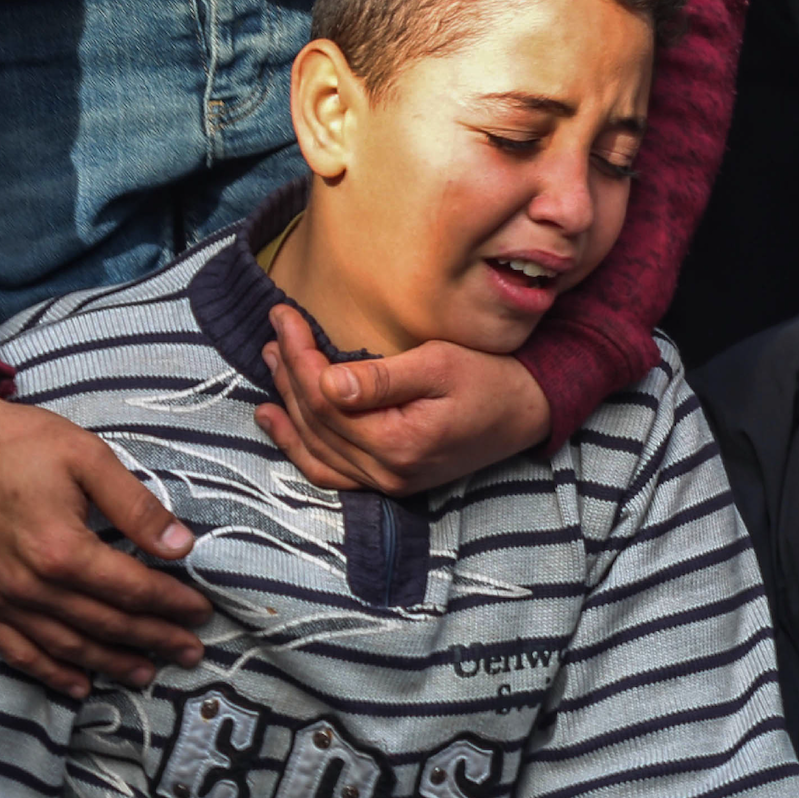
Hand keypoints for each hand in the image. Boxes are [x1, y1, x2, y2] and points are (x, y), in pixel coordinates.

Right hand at [0, 377, 210, 698]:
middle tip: (190, 652)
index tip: (200, 612)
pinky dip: (50, 673)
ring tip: (147, 672)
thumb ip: (135, 506)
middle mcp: (31, 586)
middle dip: (155, 640)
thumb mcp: (86, 457)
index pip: (132, 590)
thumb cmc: (16, 442)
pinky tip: (78, 685)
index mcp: (63, 550)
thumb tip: (182, 545)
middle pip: (106, 624)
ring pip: (68, 647)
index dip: (172, 604)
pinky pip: (17, 652)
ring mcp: (0, 600)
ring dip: (111, 664)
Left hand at [254, 308, 550, 493]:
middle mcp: (386, 472)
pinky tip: (274, 418)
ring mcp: (386, 483)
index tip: (285, 315)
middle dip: (289, 371)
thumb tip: (327, 383)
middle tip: (277, 328)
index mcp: (398, 443)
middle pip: (315, 421)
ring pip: (315, 446)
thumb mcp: (440, 364)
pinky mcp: (388, 481)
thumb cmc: (488, 379)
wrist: (526, 412)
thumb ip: (383, 378)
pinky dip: (298, 445)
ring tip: (272, 360)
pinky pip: (329, 470)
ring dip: (286, 403)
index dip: (299, 354)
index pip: (325, 397)